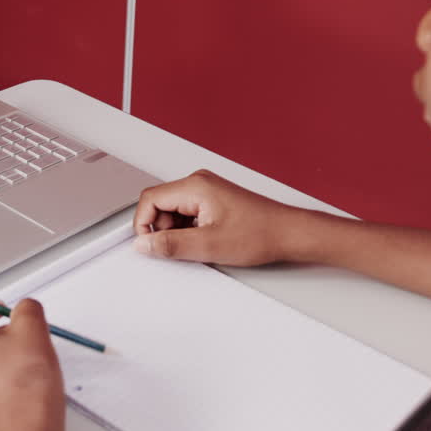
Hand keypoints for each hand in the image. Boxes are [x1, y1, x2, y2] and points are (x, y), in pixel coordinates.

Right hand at [132, 169, 301, 265]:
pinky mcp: (214, 200)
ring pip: (174, 211)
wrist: (288, 233)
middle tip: (179, 248)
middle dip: (163, 230)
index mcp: (195, 186)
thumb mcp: (208, 245)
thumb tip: (145, 244)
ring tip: (201, 245)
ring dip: (178, 232)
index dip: (143, 224)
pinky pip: (188, 214)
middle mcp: (200, 182)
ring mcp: (208, 190)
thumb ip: (171, 244)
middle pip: (160, 204)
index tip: (147, 244)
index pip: (150, 198)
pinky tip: (207, 241)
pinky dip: (190, 230)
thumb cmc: (260, 233)